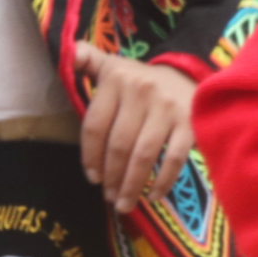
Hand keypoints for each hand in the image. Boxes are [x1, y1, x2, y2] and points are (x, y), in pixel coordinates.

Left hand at [74, 42, 194, 212]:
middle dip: (112, 177)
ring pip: (144, 155)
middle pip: (119, 145)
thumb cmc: (140, 80)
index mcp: (117, 80)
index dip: (90, 157)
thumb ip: (86, 60)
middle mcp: (141, 91)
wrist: (189, 75)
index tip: (92, 179)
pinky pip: (174, 158)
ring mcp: (168, 107)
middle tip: (110, 198)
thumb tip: (67, 53)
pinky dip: (163, 181)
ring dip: (132, 185)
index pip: (95, 126)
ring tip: (125, 204)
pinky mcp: (190, 122)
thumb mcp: (112, 66)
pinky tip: (154, 196)